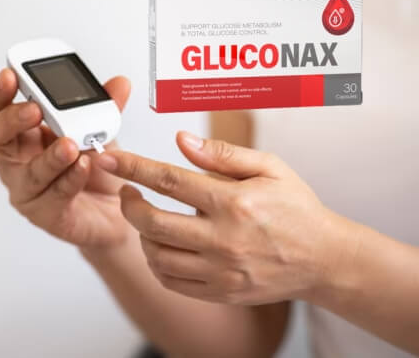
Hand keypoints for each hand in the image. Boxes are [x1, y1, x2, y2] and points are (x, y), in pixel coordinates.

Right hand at [0, 68, 131, 248]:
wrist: (117, 210)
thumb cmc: (96, 169)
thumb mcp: (100, 131)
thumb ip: (106, 107)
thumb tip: (120, 84)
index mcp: (25, 134)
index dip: (0, 93)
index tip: (10, 75)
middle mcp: (19, 161)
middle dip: (12, 120)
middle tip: (35, 109)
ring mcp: (29, 190)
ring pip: (28, 173)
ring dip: (49, 156)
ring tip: (69, 144)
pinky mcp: (46, 215)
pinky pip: (55, 195)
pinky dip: (70, 179)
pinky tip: (84, 166)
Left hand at [94, 132, 355, 304]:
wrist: (324, 259)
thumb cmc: (296, 208)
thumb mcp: (270, 168)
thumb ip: (223, 155)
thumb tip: (181, 140)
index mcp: (234, 202)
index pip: (169, 180)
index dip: (133, 168)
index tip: (108, 159)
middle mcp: (224, 239)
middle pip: (152, 223)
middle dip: (129, 204)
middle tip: (127, 192)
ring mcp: (221, 271)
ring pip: (157, 256)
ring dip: (141, 234)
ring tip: (147, 218)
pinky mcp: (221, 292)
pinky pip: (171, 281)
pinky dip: (156, 263)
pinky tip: (162, 245)